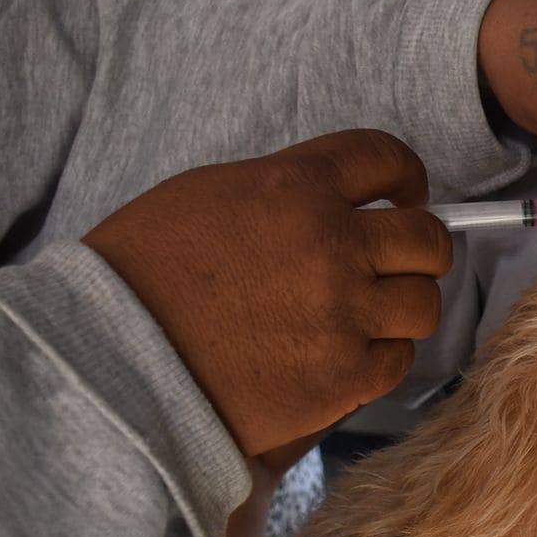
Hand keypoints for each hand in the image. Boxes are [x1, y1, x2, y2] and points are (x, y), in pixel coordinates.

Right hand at [83, 129, 451, 458]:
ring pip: (421, 303)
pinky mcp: (341, 377)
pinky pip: (397, 360)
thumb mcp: (212, 195)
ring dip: (402, 306)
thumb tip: (341, 203)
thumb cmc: (143, 274)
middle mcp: (332, 245)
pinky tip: (349, 353)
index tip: (408, 194)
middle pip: (426, 239)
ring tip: (370, 314)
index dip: (406, 177)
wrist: (109, 358)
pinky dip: (381, 357)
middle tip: (400, 261)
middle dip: (419, 248)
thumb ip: (289, 192)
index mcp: (298, 186)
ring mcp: (342, 314)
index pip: (387, 158)